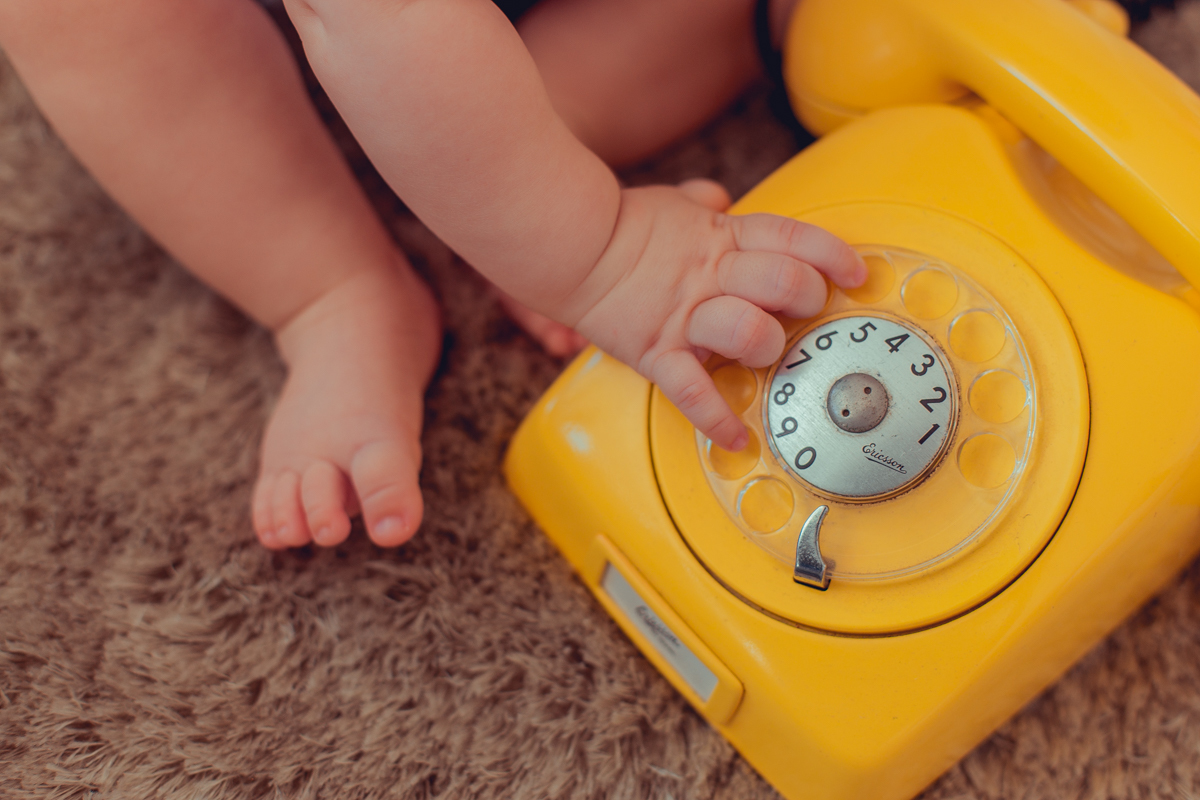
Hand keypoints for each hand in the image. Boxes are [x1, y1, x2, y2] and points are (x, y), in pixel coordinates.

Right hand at [560, 179, 865, 449]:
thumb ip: (704, 205)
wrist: (567, 243)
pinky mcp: (655, 351)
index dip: (833, 255)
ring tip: (763, 355)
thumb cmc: (622, 228)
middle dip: (807, 299)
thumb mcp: (673, 205)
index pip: (793, 237)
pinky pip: (692, 391)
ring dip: (766, 346)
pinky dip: (716, 420)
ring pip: (750, 332)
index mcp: (722, 236)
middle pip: (785, 283)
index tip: (855, 274)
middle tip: (804, 311)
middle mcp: (712, 275)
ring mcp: (685, 315)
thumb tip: (719, 198)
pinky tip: (736, 437)